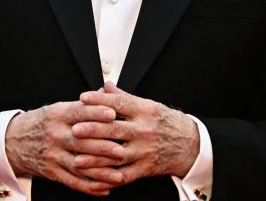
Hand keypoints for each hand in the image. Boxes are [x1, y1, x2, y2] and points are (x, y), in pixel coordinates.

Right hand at [4, 101, 125, 194]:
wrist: (14, 141)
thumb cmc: (43, 123)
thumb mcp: (58, 109)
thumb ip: (83, 106)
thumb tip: (108, 92)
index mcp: (57, 115)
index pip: (78, 113)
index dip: (96, 113)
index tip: (113, 114)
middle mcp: (55, 135)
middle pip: (81, 141)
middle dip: (103, 147)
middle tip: (122, 150)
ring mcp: (53, 155)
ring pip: (79, 165)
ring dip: (100, 172)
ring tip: (119, 174)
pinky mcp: (52, 172)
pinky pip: (72, 181)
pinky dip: (89, 187)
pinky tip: (105, 188)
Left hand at [72, 83, 199, 183]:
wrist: (190, 143)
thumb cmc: (165, 122)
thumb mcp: (148, 105)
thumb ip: (124, 98)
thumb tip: (104, 86)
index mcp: (144, 110)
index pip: (119, 103)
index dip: (99, 101)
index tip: (82, 98)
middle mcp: (144, 130)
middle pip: (115, 129)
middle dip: (93, 130)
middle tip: (75, 130)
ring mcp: (145, 150)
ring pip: (116, 155)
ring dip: (96, 159)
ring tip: (77, 159)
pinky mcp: (146, 168)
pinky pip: (125, 175)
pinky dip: (108, 179)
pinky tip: (93, 179)